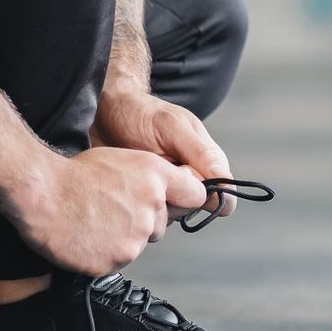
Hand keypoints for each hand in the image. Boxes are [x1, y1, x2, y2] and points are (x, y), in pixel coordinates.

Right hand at [15, 148, 208, 274]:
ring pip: (139, 243)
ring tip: (93, 221)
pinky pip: (117, 260)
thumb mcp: (120, 160)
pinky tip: (85, 236)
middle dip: (143, 221)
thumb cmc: (72, 174)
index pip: (196, 194)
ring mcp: (135, 238)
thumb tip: (164, 192)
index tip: (177, 202)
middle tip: (111, 210)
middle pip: (162, 224)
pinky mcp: (117, 260)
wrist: (40, 194)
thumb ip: (149, 178)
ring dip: (121, 237)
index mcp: (156, 177)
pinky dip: (103, 253)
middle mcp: (152, 208)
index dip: (185, 199)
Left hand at [92, 90, 237, 219]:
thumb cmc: (139, 113)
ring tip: (133, 175)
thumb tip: (230, 187)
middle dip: (171, 195)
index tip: (176, 176)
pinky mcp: (145, 198)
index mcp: (206, 161)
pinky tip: (124, 186)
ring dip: (151, 201)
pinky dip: (137, 205)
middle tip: (149, 170)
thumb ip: (202, 154)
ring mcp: (167, 190)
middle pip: (194, 208)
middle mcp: (190, 178)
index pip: (220, 197)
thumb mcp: (172, 127)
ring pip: (171, 215)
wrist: (101, 114)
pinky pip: (149, 217)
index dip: (200, 194)